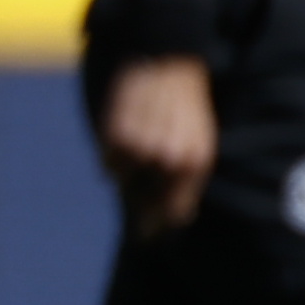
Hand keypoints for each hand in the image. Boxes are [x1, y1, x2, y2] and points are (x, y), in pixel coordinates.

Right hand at [97, 55, 217, 232]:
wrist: (169, 69)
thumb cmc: (186, 114)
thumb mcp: (197, 148)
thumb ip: (184, 186)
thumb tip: (169, 224)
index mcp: (194, 165)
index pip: (174, 215)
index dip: (159, 227)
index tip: (149, 235)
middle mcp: (168, 161)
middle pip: (143, 204)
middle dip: (141, 201)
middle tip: (147, 176)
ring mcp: (141, 149)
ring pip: (121, 182)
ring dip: (126, 171)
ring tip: (142, 144)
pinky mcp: (116, 136)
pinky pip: (107, 165)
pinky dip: (112, 156)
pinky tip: (126, 135)